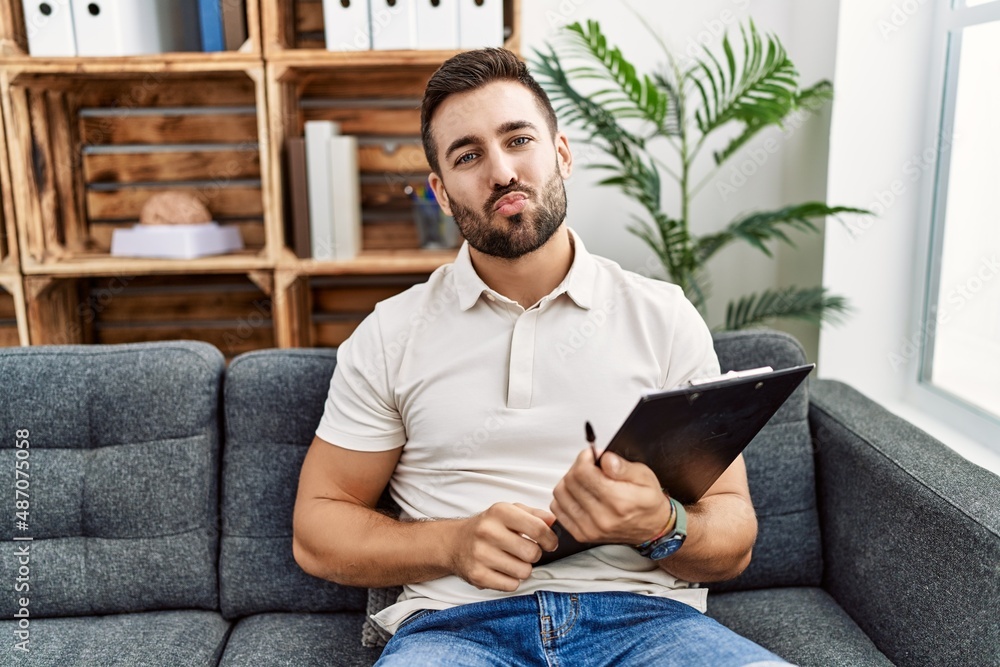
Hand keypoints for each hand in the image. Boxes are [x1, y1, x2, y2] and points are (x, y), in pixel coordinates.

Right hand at [448, 502, 556, 591]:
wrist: (455, 542)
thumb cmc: (489, 527)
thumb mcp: (509, 511)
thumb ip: (534, 514)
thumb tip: (554, 521)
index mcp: (500, 512)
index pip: (538, 528)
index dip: (550, 539)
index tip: (550, 543)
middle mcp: (488, 531)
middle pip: (532, 553)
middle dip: (535, 555)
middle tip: (526, 552)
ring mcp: (481, 554)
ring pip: (524, 572)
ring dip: (523, 569)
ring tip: (513, 561)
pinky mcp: (477, 575)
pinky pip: (511, 585)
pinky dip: (512, 581)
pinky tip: (503, 570)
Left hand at [551, 448, 670, 544]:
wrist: (652, 528)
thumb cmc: (648, 501)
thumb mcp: (644, 476)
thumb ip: (622, 466)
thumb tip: (604, 459)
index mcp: (619, 501)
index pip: (583, 473)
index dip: (584, 458)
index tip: (592, 455)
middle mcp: (602, 518)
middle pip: (570, 481)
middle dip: (578, 467)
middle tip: (590, 465)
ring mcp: (589, 528)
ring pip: (561, 494)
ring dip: (569, 481)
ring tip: (585, 480)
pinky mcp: (581, 535)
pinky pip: (558, 509)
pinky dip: (565, 497)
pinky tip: (579, 493)